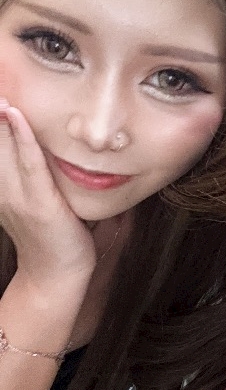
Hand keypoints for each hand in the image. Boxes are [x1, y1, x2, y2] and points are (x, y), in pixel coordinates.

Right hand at [0, 101, 95, 290]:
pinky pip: (29, 164)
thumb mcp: (38, 198)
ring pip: (2, 144)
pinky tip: (15, 114)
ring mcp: (18, 195)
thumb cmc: (55, 235)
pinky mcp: (38, 203)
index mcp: (1, 185)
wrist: (57, 275)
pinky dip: (21, 138)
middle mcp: (2, 187)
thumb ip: (37, 170)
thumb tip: (50, 139)